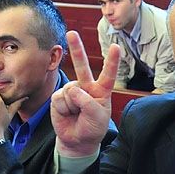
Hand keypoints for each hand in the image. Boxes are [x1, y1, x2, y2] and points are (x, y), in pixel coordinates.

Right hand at [51, 30, 119, 156]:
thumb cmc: (92, 128)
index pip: (108, 74)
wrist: (77, 140)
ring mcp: (72, 90)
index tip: (116, 46)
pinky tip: (66, 113)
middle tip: (71, 33)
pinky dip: (63, 109)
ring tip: (76, 114)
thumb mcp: (98, 117)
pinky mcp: (59, 97)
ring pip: (70, 91)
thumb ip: (87, 103)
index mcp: (101, 90)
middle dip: (76, 48)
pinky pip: (59, 99)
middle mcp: (86, 87)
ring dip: (72, 106)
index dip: (112, 61)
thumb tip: (72, 90)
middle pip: (82, 66)